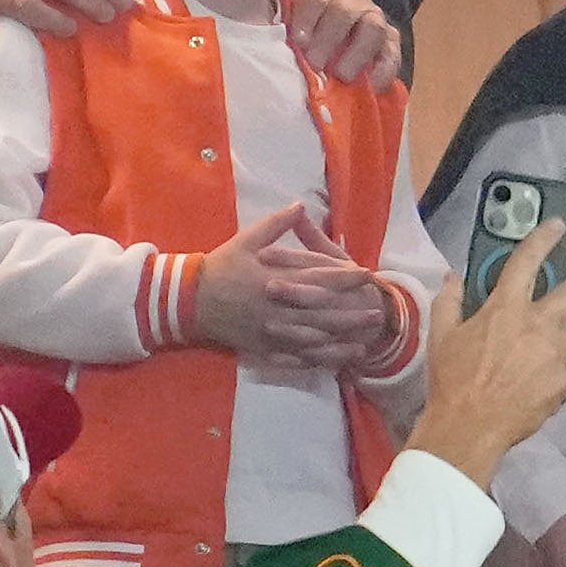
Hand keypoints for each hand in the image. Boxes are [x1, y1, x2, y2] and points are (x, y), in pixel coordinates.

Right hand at [193, 204, 389, 370]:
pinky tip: (334, 362)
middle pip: (322, 312)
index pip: (319, 277)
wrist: (189, 300)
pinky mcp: (263, 347)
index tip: (367, 274)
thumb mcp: (246, 239)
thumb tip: (300, 204)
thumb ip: (276, 225)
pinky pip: (294, 357)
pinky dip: (316, 360)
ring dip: (340, 341)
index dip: (346, 277)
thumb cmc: (220, 267)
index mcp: (277, 278)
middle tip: (377, 313)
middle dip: (351, 313)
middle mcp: (278, 306)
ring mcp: (271, 330)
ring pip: (313, 339)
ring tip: (364, 343)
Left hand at [285, 0, 400, 88]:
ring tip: (342, 76)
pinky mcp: (390, 41)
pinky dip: (384, 69)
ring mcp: (374, 16)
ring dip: (357, 53)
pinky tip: (372, 85)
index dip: (308, 16)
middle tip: (315, 63)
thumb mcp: (284, 23)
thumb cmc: (297, 34)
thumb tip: (271, 39)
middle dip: (329, 38)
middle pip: (346, 10)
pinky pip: (392, 52)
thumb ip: (280, 25)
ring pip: (373, 27)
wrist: (321, 48)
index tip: (299, 41)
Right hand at [405, 220, 565, 486]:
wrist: (469, 427)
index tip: (558, 226)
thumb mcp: (441, 336)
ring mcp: (555, 356)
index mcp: (506, 307)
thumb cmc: (452, 378)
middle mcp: (539, 325)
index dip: (545, 238)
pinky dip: (555, 378)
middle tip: (563, 307)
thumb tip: (454, 277)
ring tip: (550, 353)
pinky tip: (536, 387)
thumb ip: (450, 301)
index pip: (528, 260)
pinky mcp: (562, 386)